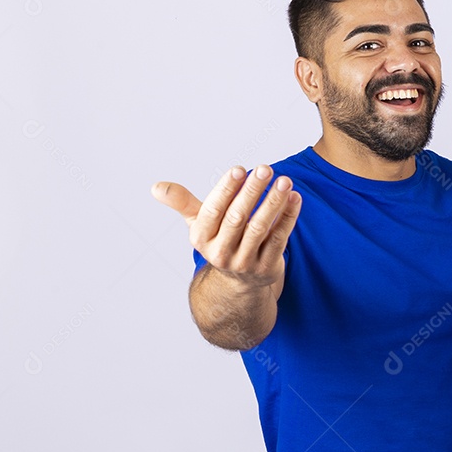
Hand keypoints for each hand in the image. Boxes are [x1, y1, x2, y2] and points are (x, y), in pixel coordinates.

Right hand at [151, 165, 300, 288]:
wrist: (240, 282)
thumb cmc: (220, 240)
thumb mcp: (199, 224)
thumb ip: (182, 203)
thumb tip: (156, 187)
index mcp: (202, 238)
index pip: (213, 211)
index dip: (226, 190)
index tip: (240, 170)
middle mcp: (221, 252)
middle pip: (237, 218)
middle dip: (252, 191)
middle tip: (265, 168)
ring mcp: (245, 262)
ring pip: (260, 228)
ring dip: (273, 203)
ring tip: (284, 181)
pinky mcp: (267, 267)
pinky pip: (279, 238)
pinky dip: (288, 217)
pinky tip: (294, 198)